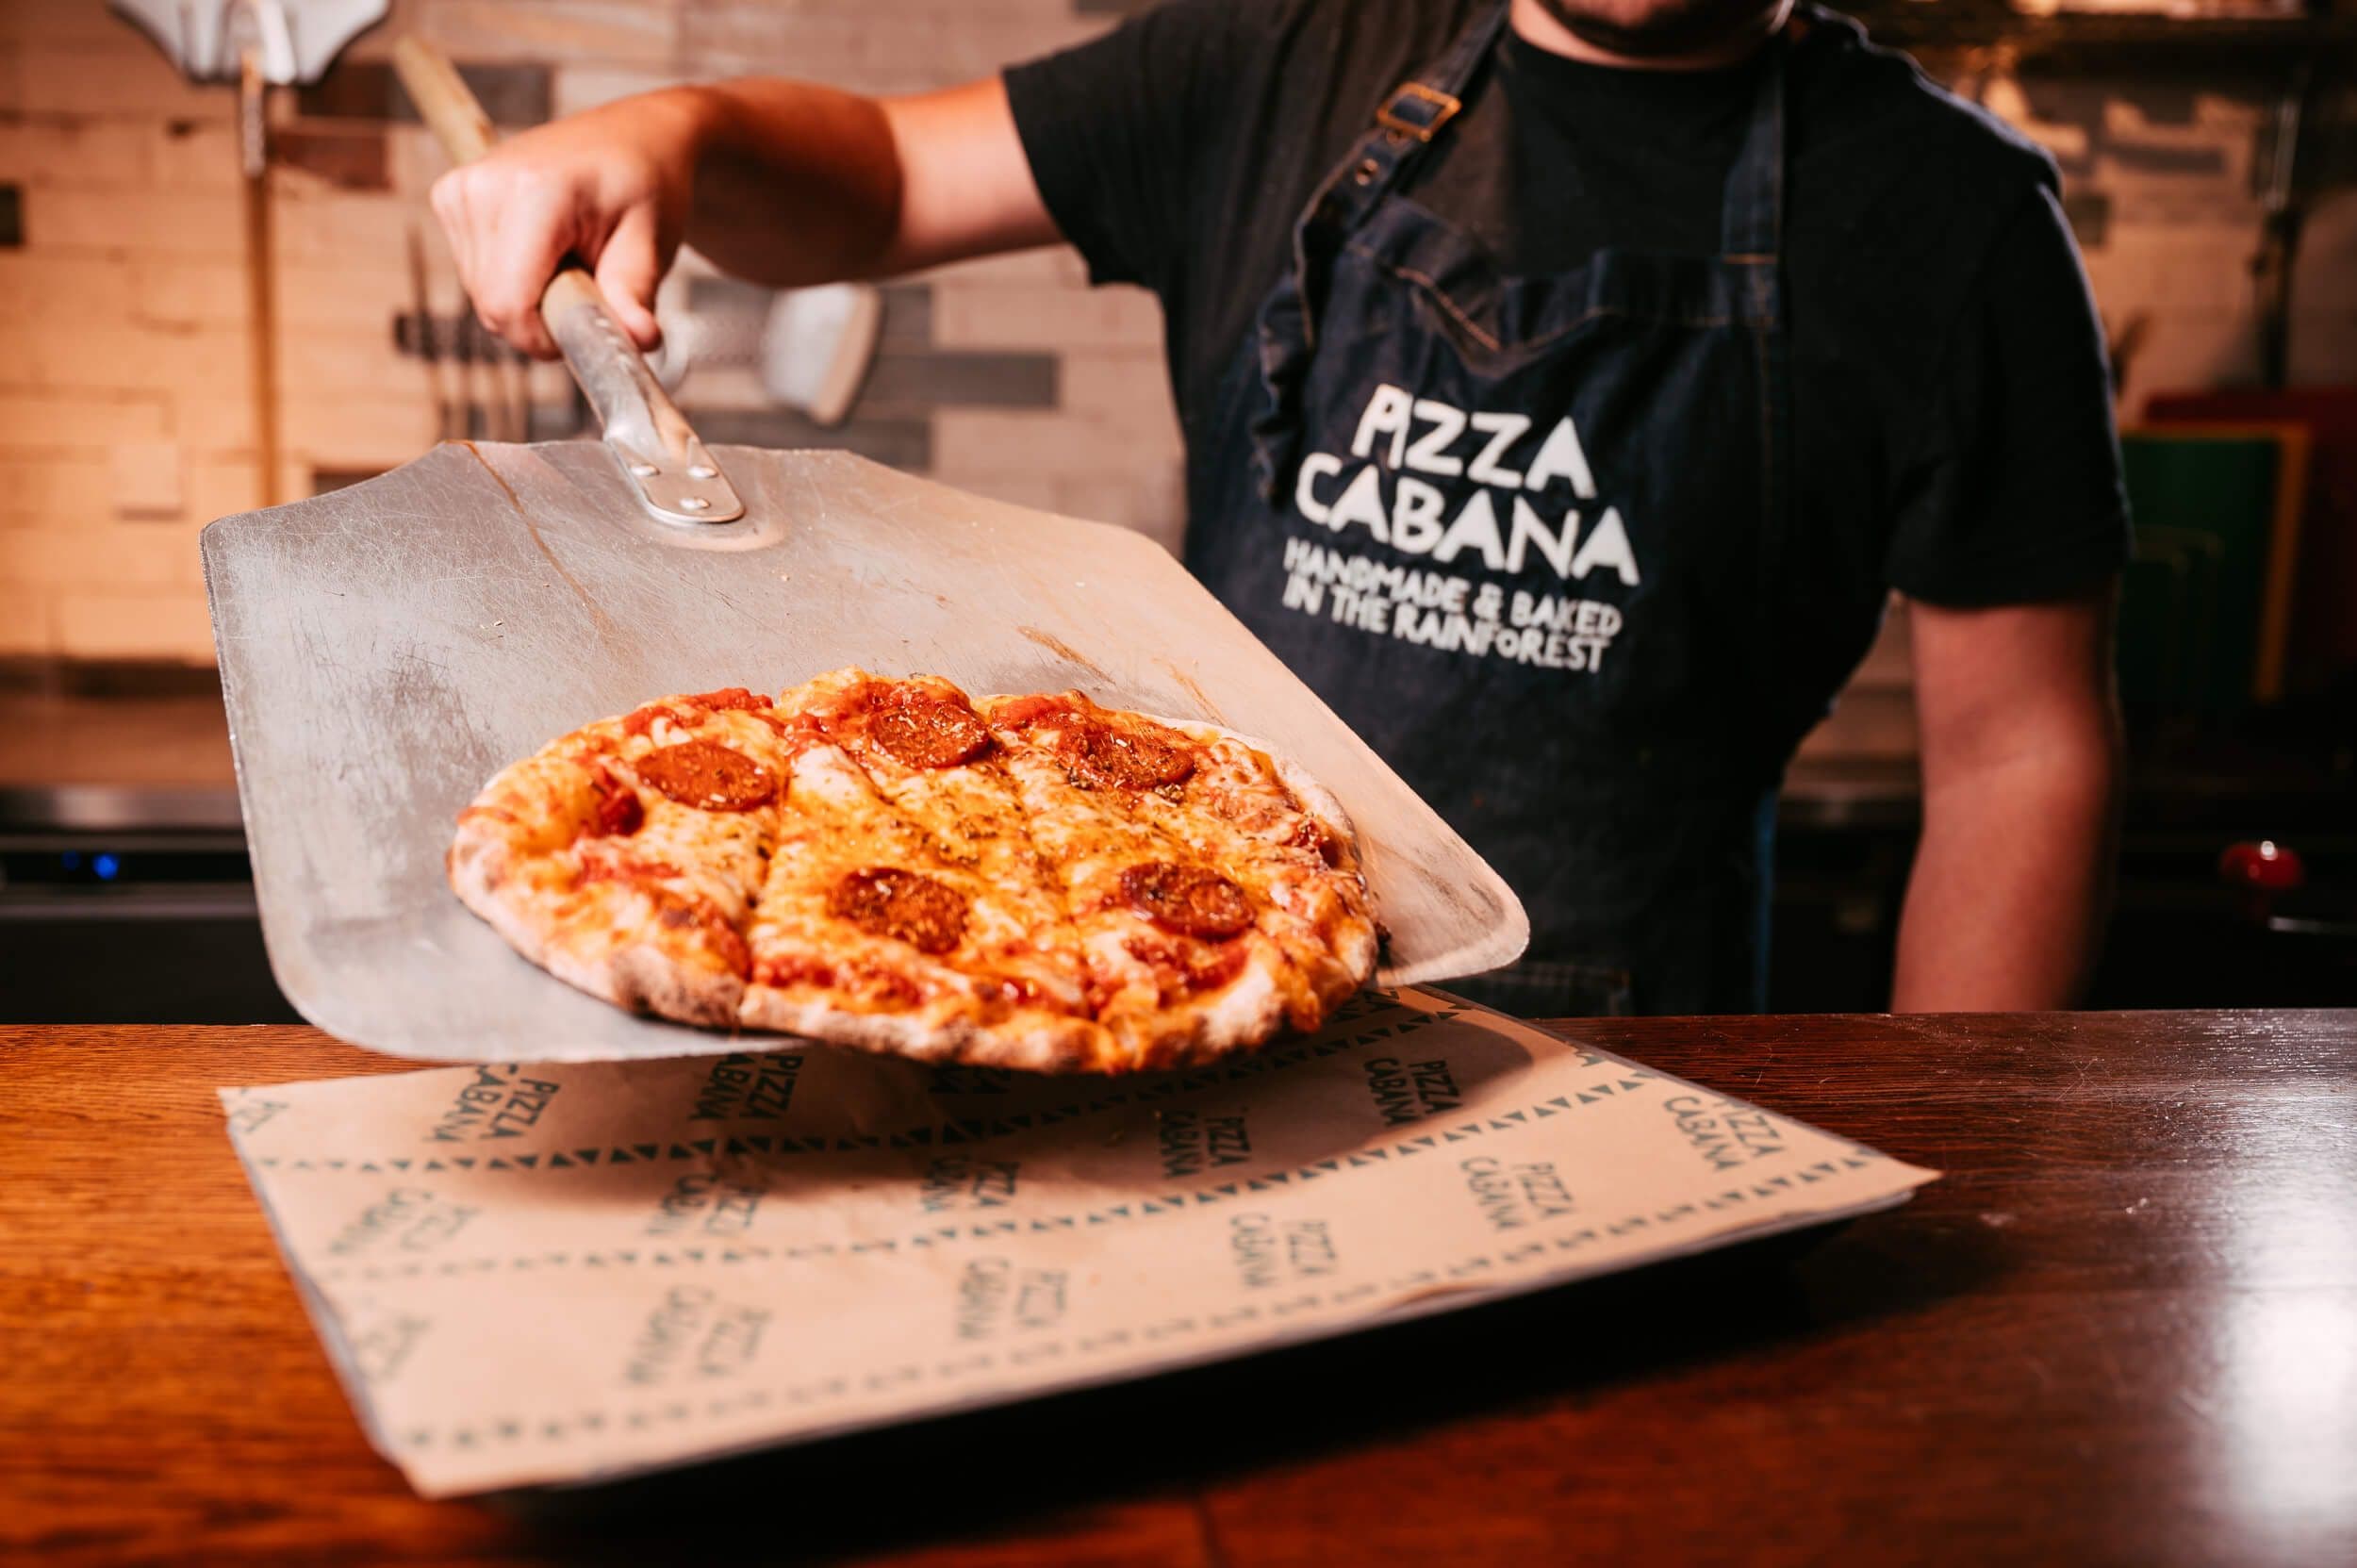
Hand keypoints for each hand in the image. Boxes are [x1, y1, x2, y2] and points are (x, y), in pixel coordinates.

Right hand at [428, 90, 710, 358]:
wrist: (631, 139)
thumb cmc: (645, 189)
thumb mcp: (651, 245)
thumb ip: (635, 297)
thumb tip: (640, 340)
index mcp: (534, 192)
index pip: (508, 304)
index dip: (544, 339)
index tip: (586, 331)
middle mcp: (483, 186)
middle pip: (493, 307)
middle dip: (542, 319)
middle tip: (589, 286)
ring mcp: (460, 190)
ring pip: (482, 296)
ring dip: (529, 300)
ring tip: (570, 260)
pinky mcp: (451, 197)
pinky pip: (476, 275)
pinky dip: (512, 279)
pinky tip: (545, 250)